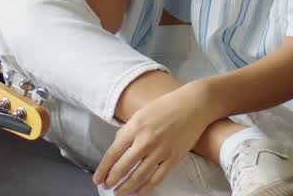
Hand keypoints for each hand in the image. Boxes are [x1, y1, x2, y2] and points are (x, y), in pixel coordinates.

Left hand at [94, 83, 216, 194]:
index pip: (113, 153)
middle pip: (123, 167)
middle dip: (111, 180)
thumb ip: (128, 130)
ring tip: (118, 192)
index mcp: (135, 127)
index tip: (97, 177)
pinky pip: (156, 178)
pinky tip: (138, 192)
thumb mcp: (141, 113)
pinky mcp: (173, 158)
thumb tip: (118, 144)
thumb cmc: (167, 105)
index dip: (103, 169)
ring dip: (126, 187)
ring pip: (138, 176)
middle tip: (106, 186)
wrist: (194, 105)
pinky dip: (145, 188)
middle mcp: (145, 141)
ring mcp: (160, 151)